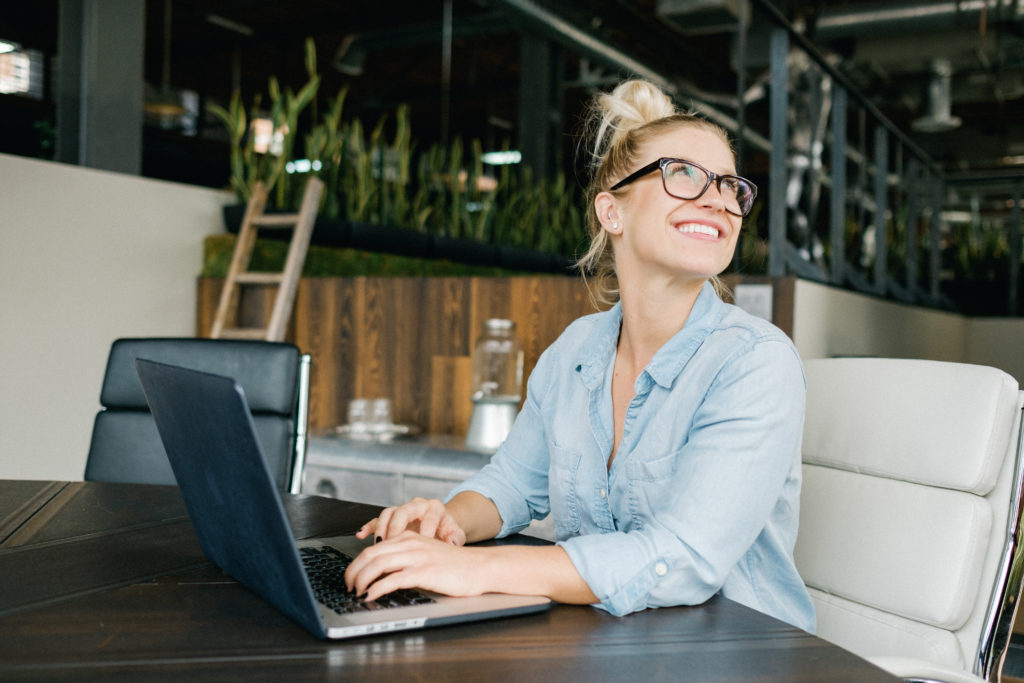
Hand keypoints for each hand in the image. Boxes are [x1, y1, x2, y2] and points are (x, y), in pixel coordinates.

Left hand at [344, 530, 486, 601]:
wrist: (482, 567)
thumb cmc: (456, 566)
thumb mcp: (426, 555)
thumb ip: (406, 559)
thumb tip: (382, 574)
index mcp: (409, 538)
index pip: (373, 548)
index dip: (356, 564)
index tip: (350, 577)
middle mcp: (411, 544)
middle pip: (370, 555)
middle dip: (353, 572)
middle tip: (348, 586)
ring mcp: (417, 557)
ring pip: (378, 565)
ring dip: (362, 580)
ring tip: (357, 592)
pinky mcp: (425, 572)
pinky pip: (394, 579)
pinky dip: (378, 588)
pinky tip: (372, 595)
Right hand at [354, 497, 466, 545]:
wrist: (442, 526)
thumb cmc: (448, 532)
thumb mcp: (457, 535)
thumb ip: (456, 539)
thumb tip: (452, 544)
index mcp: (434, 507)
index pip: (429, 516)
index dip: (425, 530)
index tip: (423, 544)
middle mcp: (417, 505)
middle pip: (403, 511)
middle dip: (397, 528)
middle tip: (393, 543)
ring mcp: (403, 510)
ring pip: (388, 512)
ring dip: (381, 528)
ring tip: (378, 544)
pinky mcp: (392, 518)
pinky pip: (377, 519)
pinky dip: (369, 526)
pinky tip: (361, 535)